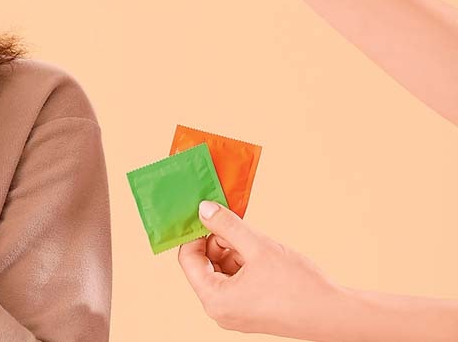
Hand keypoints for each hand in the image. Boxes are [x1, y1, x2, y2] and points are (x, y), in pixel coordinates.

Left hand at [178, 200, 342, 336]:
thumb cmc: (298, 286)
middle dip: (222, 244)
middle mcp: (220, 311)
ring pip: (222, 272)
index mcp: (214, 299)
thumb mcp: (258, 246)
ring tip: (261, 250)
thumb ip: (227, 226)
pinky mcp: (249, 313)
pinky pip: (236, 283)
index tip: (211, 216)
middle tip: (244, 231)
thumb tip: (203, 209)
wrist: (335, 315)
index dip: (197, 234)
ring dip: (236, 253)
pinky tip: (266, 261)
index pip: (188, 259)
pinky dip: (246, 266)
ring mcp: (235, 314)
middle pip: (205, 265)